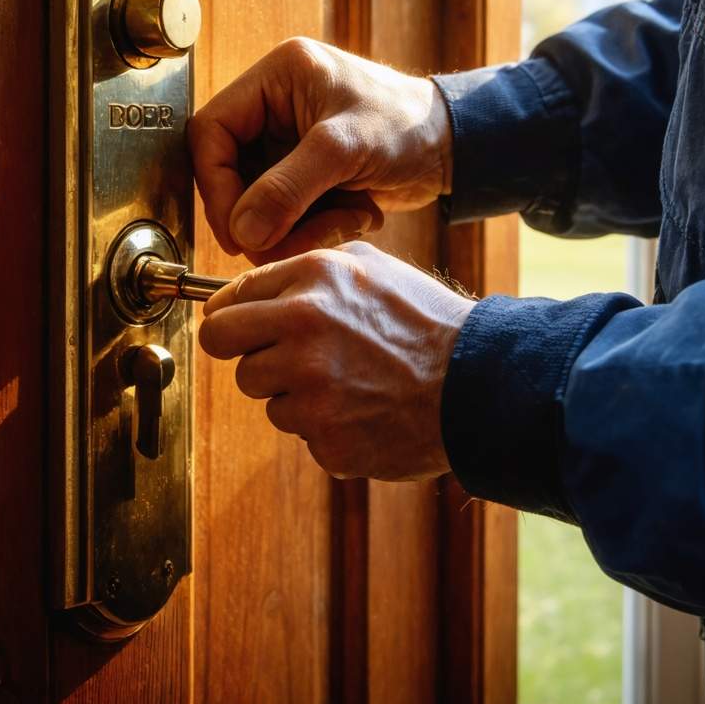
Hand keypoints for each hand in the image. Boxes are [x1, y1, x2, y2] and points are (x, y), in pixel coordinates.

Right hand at [188, 37, 452, 262]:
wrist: (456, 147)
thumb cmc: (410, 124)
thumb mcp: (345, 149)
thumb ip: (288, 188)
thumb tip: (242, 231)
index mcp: (275, 77)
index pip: (211, 132)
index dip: (216, 185)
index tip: (237, 231)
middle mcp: (274, 107)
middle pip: (229, 173)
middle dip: (259, 215)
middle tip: (282, 245)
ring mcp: (287, 142)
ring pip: (257, 201)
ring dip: (294, 226)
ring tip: (343, 222)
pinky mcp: (304, 173)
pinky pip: (285, 213)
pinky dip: (314, 227)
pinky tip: (355, 215)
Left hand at [198, 241, 474, 480]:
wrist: (481, 384)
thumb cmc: (426, 322)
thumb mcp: (369, 265)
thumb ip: (303, 270)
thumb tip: (245, 289)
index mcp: (312, 280)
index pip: (226, 302)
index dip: (230, 316)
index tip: (236, 326)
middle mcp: (303, 329)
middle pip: (223, 347)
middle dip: (246, 351)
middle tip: (278, 356)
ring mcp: (312, 388)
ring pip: (261, 393)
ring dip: (290, 390)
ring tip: (343, 380)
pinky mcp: (326, 438)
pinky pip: (298, 431)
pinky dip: (322, 424)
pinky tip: (360, 408)